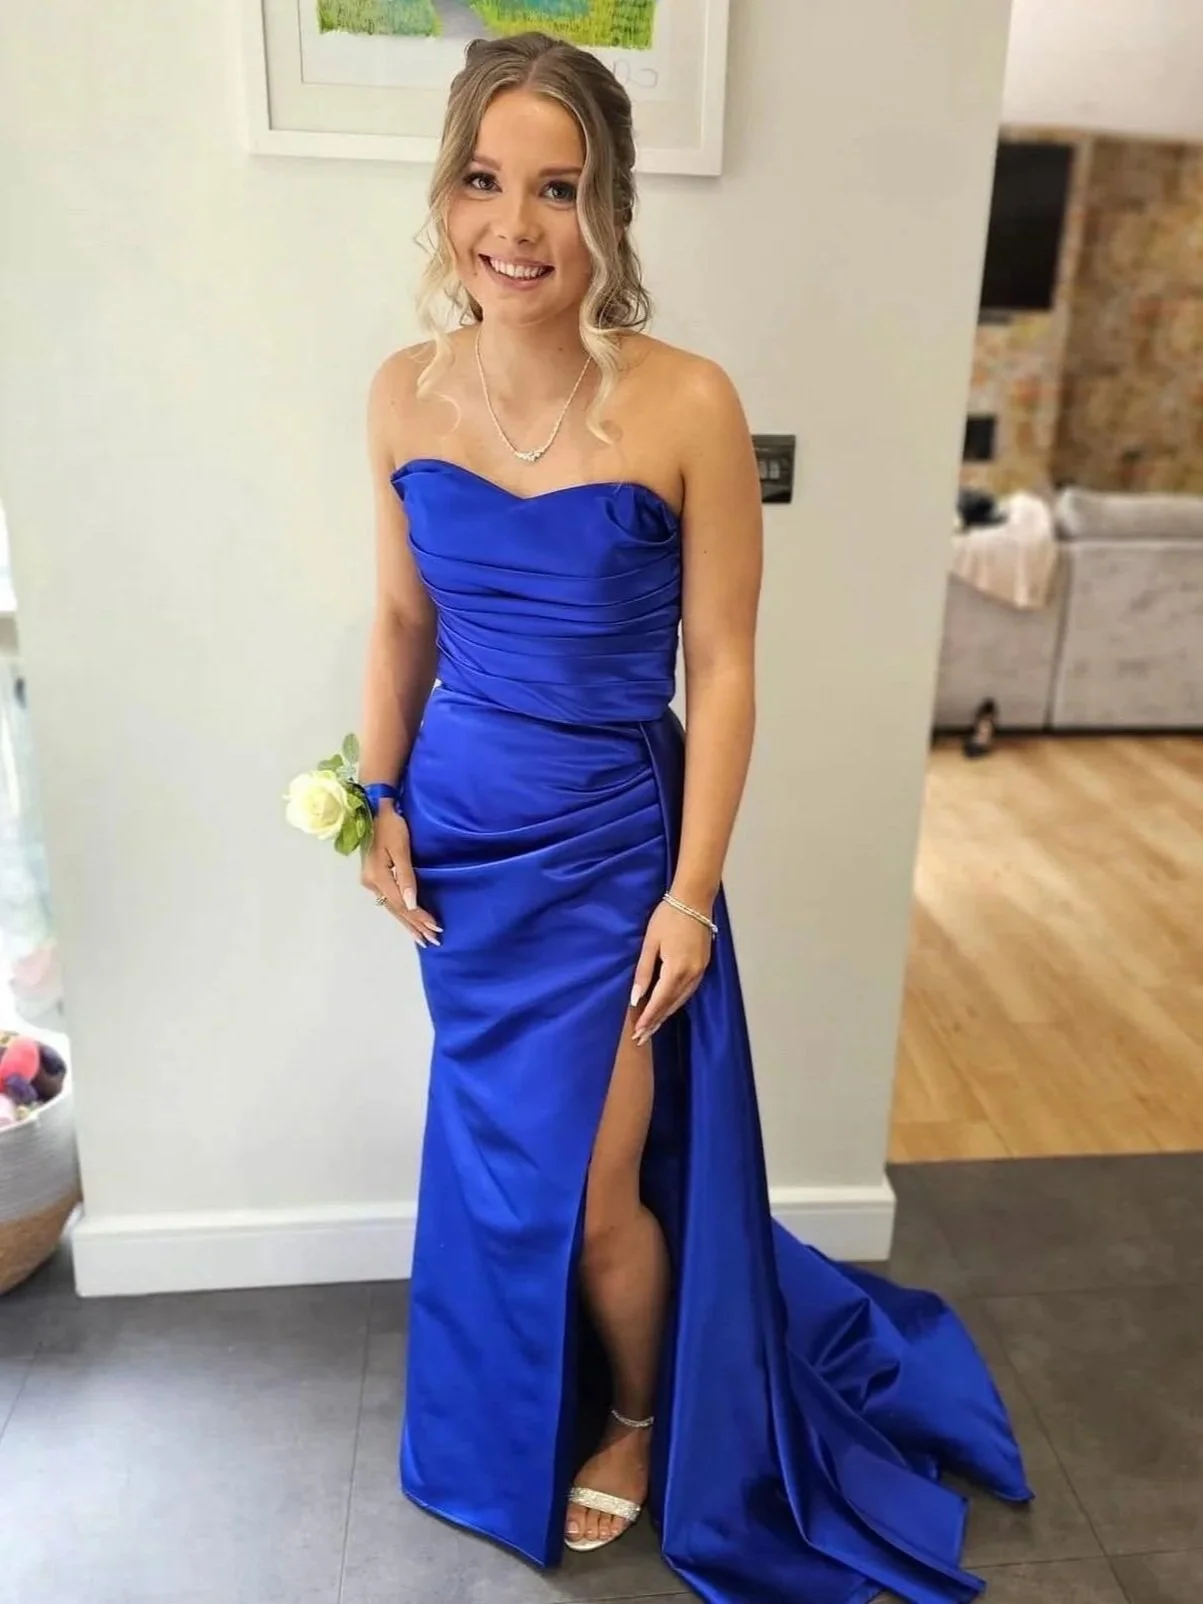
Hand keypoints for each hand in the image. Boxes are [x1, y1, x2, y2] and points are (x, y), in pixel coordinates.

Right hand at [360, 807, 440, 947]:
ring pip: (393, 908)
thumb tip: (411, 904)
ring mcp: (371, 882)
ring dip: (408, 923)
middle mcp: (372, 883)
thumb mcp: (401, 849)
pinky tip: (408, 921)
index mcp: (377, 877)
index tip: (435, 928)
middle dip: (415, 926)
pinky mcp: (375, 878)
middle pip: (397, 910)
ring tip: (422, 939)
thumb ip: (406, 877)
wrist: (376, 809)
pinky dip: (401, 913)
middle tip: (433, 941)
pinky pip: (390, 901)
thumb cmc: (392, 825)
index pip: (402, 904)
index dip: (419, 917)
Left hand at [630, 898, 713, 1045]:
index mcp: (676, 970)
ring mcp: (700, 972)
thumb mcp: (650, 943)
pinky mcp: (703, 966)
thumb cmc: (667, 918)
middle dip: (656, 1021)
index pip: (660, 1001)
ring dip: (667, 1014)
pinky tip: (668, 1007)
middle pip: (672, 1005)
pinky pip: (688, 991)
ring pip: (681, 1000)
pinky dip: (677, 1002)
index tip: (638, 1033)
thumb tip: (636, 998)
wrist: (694, 900)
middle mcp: (691, 975)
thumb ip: (643, 972)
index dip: (648, 1018)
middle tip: (642, 1038)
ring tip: (653, 1027)